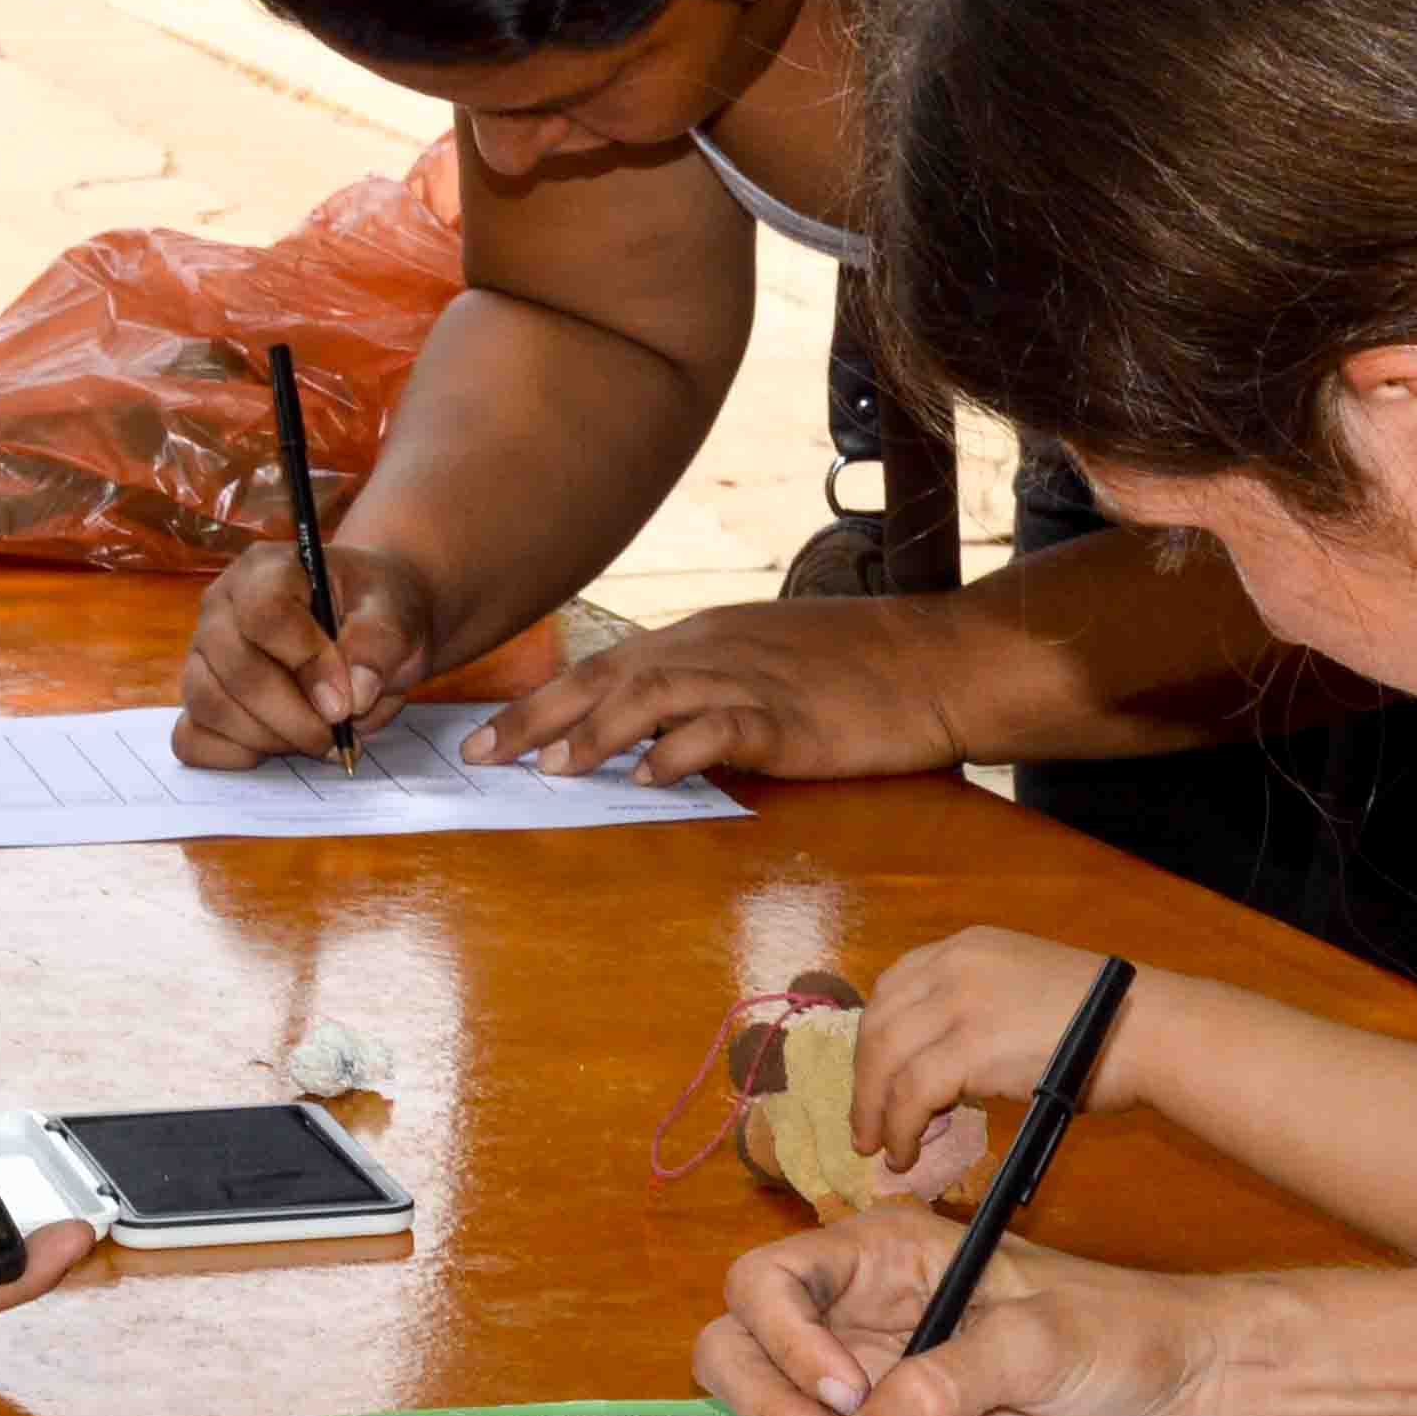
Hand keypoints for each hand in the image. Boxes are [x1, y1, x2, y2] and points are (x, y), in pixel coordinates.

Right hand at [175, 537, 454, 770]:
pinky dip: (235, 755)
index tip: (346, 702)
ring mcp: (202, 654)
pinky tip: (279, 748)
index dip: (306, 663)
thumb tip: (354, 696)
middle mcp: (221, 607)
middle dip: (292, 716)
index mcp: (267, 570)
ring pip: (209, 705)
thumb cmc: (375, 613)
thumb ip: (378, 647)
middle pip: (235, 668)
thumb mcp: (396, 616)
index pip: (265, 613)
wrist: (367, 628)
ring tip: (317, 739)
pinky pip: (193, 740)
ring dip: (269, 738)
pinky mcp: (200, 699)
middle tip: (338, 733)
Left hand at [461, 594, 969, 787]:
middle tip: (481, 756)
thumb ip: (701, 689)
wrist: (936, 661)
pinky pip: (724, 729)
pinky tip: (646, 777)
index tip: (484, 736)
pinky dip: (680, 750)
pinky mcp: (790, 718)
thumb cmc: (853, 668)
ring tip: (549, 768)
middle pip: (606, 678)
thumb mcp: (760, 662)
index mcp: (700, 639)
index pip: (601, 666)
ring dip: (595, 733)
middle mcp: (712, 650)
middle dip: (536, 717)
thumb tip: (641, 732)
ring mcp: (750, 680)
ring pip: (652, 697)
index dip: (538, 701)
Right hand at [690, 1205, 1236, 1415]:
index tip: (845, 1391)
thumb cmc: (1124, 1331)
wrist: (1190, 1397)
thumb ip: (940, 1387)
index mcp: (880, 1255)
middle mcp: (861, 1318)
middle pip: (742, 1362)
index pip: (763, 1284)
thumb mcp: (1034, 1341)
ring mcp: (877, 1388)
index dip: (780, 1341)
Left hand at [847, 926, 1127, 1167]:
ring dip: (874, 1111)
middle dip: (865, 1081)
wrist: (1150, 1028)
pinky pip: (911, 1093)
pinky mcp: (971, 1045)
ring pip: (886, 1060)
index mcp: (968, 947)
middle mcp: (955, 964)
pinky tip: (906, 1151)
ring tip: (881, 1147)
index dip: (875, 1039)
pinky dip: (900, 1128)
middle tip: (866, 1124)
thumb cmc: (1105, 1022)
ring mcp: (961, 1001)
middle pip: (878, 1024)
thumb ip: (977, 1012)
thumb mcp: (1025, 991)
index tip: (875, 1078)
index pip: (893, 987)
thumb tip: (940, 1068)